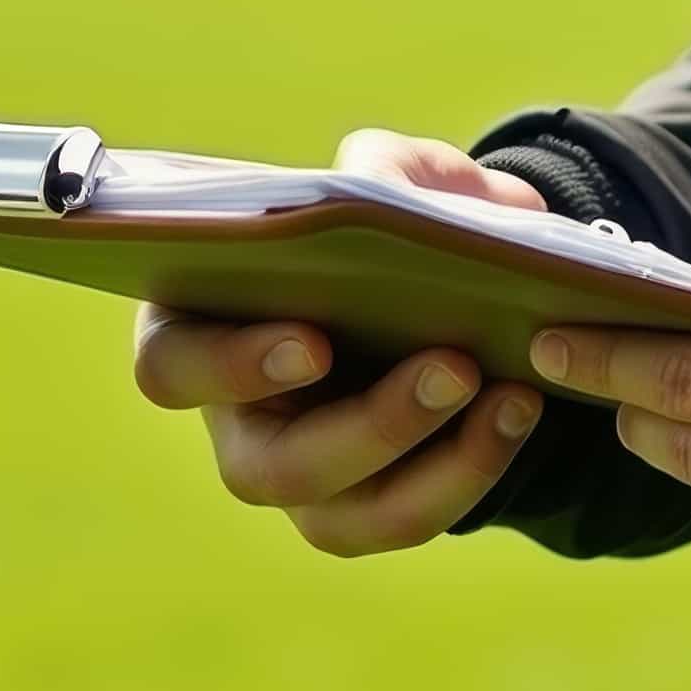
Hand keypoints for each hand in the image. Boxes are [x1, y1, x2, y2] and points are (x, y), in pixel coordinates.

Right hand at [126, 130, 551, 555]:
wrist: (459, 277)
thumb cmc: (394, 221)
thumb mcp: (396, 173)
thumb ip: (379, 170)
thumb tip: (369, 189)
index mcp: (196, 327)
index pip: (172, 367)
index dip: (233, 367)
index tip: (315, 342)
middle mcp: (233, 419)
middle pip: (264, 468)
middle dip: (367, 428)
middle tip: (453, 366)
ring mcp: (296, 477)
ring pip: (341, 519)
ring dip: (433, 466)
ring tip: (508, 395)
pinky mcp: (363, 511)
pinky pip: (407, 521)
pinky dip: (471, 472)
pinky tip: (517, 409)